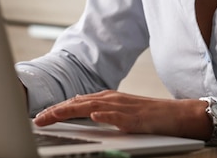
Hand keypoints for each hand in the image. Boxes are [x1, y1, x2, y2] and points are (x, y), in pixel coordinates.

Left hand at [33, 90, 211, 139]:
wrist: (178, 115)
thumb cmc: (150, 115)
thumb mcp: (121, 110)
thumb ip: (102, 108)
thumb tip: (82, 106)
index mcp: (107, 98)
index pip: (76, 102)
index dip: (57, 109)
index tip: (40, 117)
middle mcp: (112, 99)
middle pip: (78, 103)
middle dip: (56, 110)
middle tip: (38, 119)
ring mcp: (124, 107)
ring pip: (93, 106)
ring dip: (71, 110)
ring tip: (54, 116)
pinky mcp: (137, 117)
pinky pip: (119, 116)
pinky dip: (105, 115)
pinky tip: (94, 116)